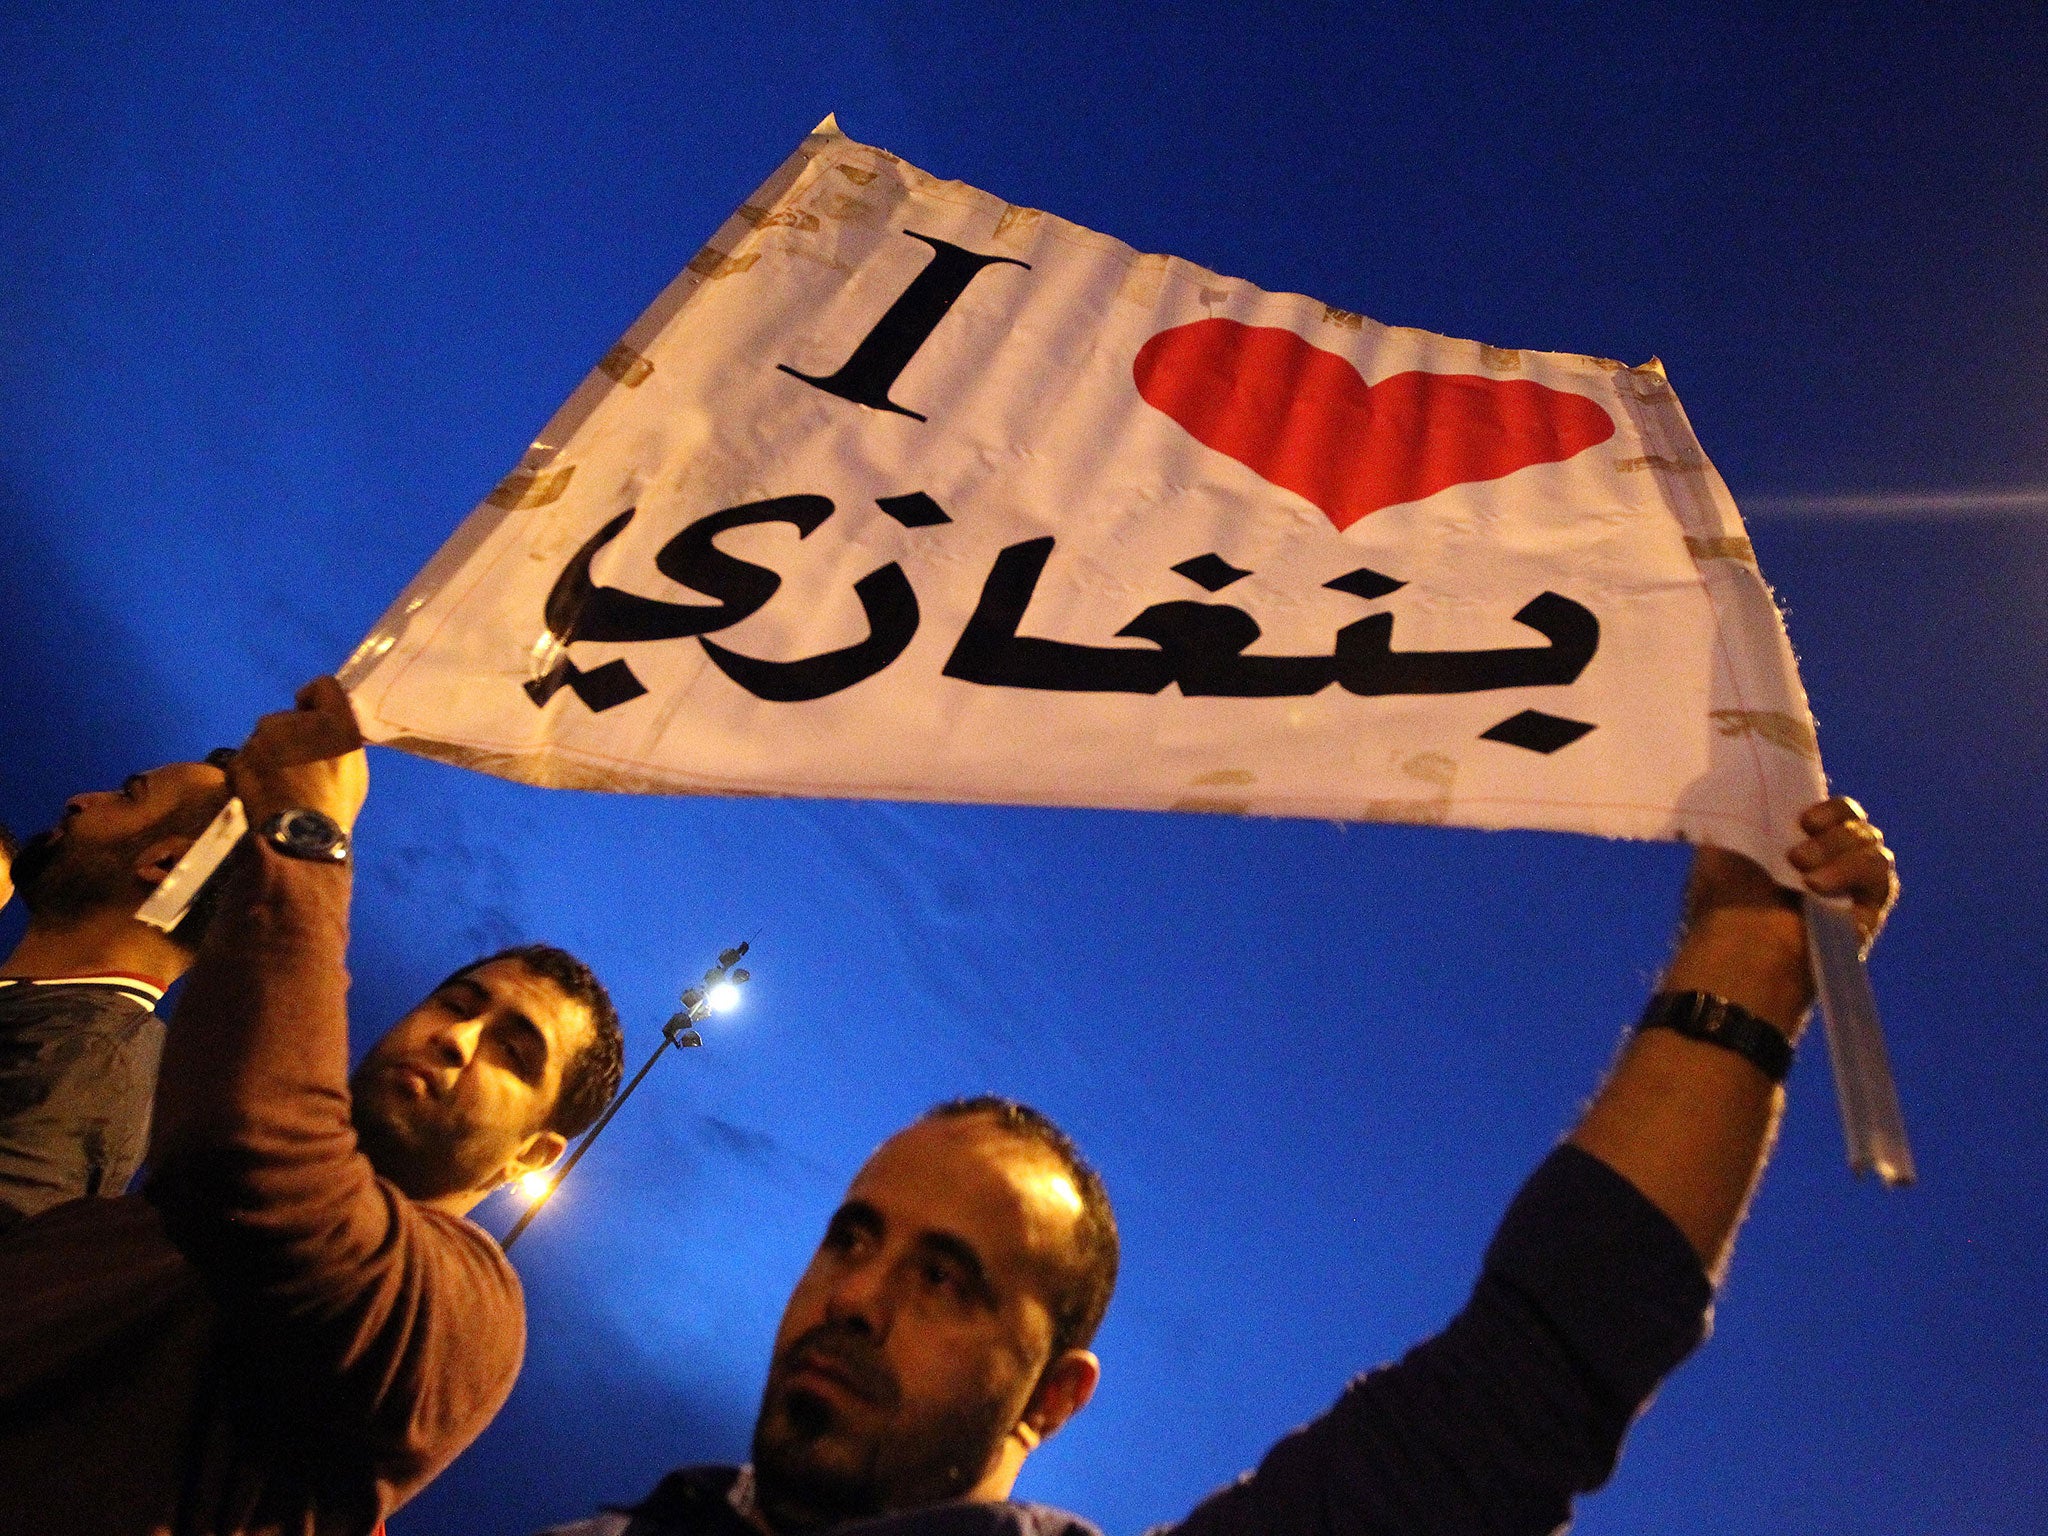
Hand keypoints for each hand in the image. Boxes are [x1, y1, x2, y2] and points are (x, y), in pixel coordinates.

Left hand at [229, 677, 369, 833]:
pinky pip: (247, 757)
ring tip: (282, 783)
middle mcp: (294, 721)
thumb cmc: (336, 805)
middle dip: (292, 733)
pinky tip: (265, 792)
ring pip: (265, 737)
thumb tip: (327, 729)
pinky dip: (254, 770)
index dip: (317, 699)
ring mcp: (262, 739)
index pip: (323, 685)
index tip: (315, 717)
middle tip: (301, 764)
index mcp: (332, 722)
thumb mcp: (354, 767)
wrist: (300, 837)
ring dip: (271, 752)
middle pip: (289, 716)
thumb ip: (339, 737)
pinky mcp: (240, 757)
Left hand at [1670, 796, 1897, 1032]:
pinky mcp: (1869, 907)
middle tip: (1797, 844)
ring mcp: (1848, 883)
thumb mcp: (1721, 844)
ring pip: (1870, 840)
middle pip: (1853, 818)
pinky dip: (1854, 870)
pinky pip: (1880, 870)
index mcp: (1791, 840)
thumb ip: (1741, 810)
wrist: (1740, 951)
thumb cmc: (1721, 900)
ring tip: (1803, 875)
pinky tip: (1820, 888)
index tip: (1801, 814)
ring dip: (1838, 848)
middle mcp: (1823, 859)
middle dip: (1832, 820)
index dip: (1823, 803)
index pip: (1826, 807)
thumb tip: (1744, 775)